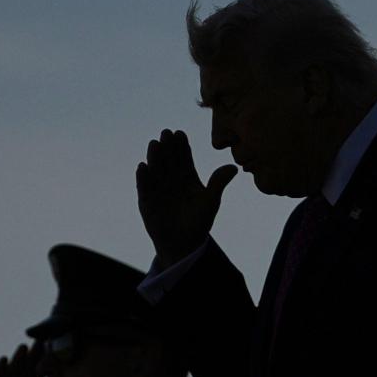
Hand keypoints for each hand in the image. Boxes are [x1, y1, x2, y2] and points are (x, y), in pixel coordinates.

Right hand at [0, 344, 46, 376]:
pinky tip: (4, 360)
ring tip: (24, 347)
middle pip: (27, 369)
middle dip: (34, 355)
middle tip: (42, 340)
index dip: (48, 364)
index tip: (56, 353)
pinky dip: (0, 370)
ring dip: (18, 359)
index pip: (40, 376)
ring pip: (12, 371)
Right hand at [136, 129, 237, 269]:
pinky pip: (144, 187)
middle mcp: (171, 179)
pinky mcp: (147, 200)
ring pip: (155, 169)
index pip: (184, 158)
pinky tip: (143, 167)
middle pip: (169, 159)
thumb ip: (218, 183)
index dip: (181, 146)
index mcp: (187, 177)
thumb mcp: (210, 201)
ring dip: (154, 157)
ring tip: (155, 144)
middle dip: (167, 146)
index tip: (180, 133)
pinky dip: (143, 177)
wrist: (184, 243)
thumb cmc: (199, 222)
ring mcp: (158, 188)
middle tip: (167, 133)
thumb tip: (234, 167)